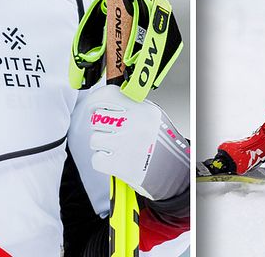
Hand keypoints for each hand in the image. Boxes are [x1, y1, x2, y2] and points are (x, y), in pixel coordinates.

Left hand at [86, 85, 188, 200]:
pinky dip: (102, 160)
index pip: (108, 96)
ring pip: (95, 138)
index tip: (94, 107)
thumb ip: (131, 106)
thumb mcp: (151, 116)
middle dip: (101, 125)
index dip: (96, 101)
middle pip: (98, 117)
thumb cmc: (158, 142)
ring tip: (114, 146)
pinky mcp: (120, 165)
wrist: (171, 170)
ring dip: (101, 144)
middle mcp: (135, 125)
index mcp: (143, 110)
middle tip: (111, 131)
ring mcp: (126, 145)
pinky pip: (96, 159)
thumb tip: (104, 101)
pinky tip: (114, 158)